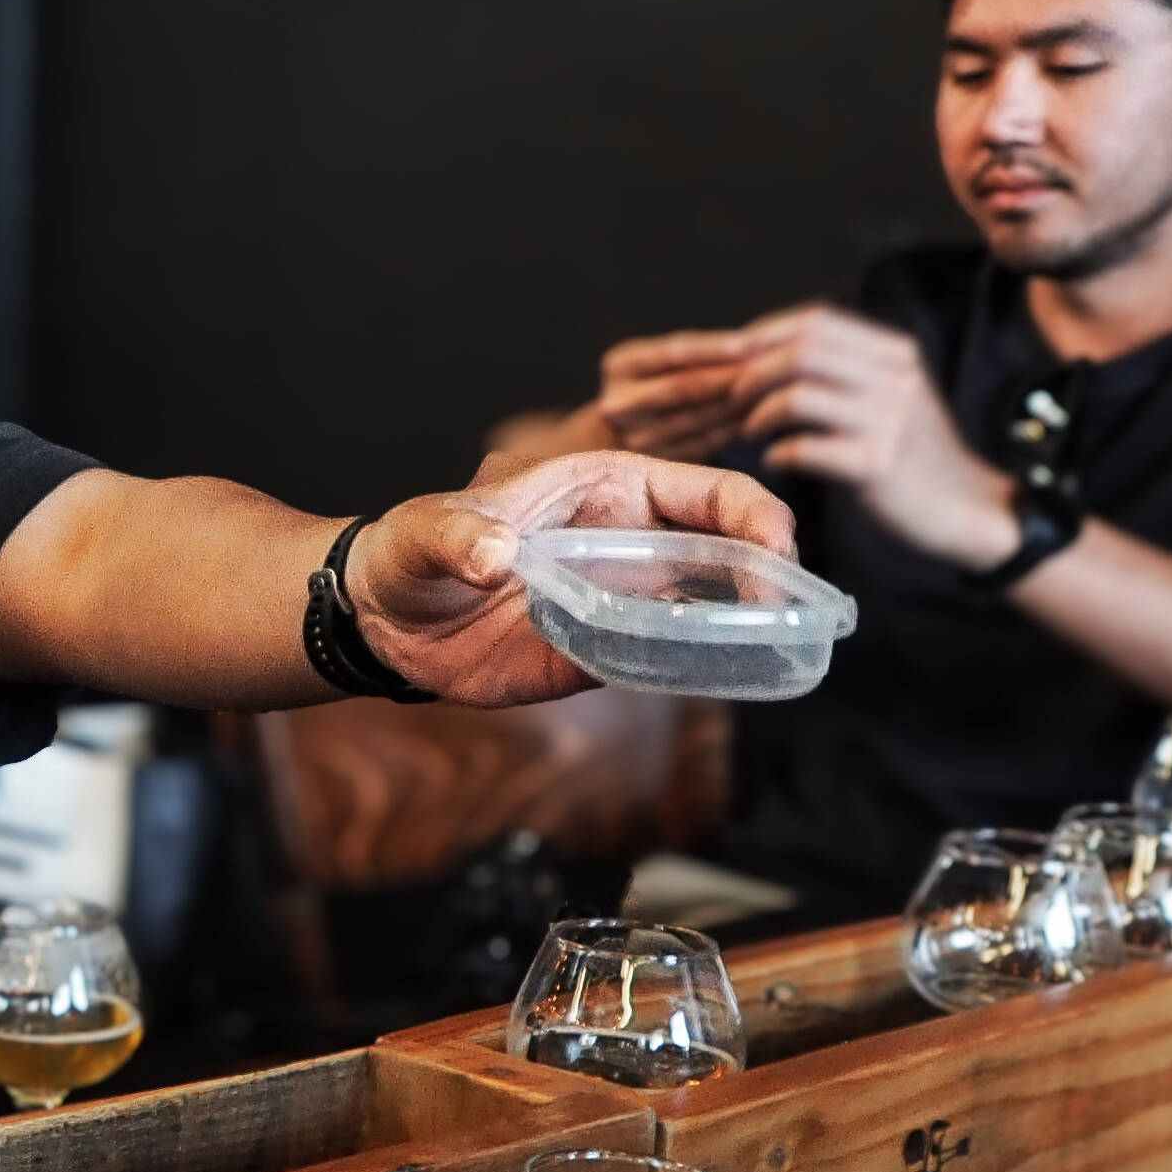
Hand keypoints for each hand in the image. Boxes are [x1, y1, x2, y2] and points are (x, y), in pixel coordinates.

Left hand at [344, 450, 795, 705]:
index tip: (775, 552)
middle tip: (789, 615)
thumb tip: (493, 555)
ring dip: (746, 628)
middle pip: (728, 551)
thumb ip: (459, 536)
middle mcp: (629, 543)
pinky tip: (722, 683)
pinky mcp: (602, 652)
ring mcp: (621, 601)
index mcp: (606, 488)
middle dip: (771, 576)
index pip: (706, 489)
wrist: (382, 619)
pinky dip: (697, 673)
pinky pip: (665, 662)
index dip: (754, 514)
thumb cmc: (411, 548)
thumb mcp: (427, 531)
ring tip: (776, 651)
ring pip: (709, 609)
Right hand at [588, 326, 779, 459]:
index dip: (714, 348)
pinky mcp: (655, 463)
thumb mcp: (662, 360)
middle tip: (774, 367)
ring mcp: (634, 438)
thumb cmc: (657, 382)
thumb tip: (758, 342)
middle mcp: (619, 404)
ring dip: (741, 403)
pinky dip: (734, 428)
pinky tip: (760, 417)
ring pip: (699, 417)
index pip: (673, 352)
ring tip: (776, 390)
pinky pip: (704, 443)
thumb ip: (698, 354)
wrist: (619, 431)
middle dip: (733, 376)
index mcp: (619, 365)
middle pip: (685, 387)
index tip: (752, 342)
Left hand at [729, 305, 1016, 567]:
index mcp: (895, 355)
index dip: (765, 334)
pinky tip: (773, 461)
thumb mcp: (893, 397)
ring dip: (760, 413)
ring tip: (747, 430)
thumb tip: (775, 353)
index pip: (817, 321)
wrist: (970, 510)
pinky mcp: (878, 466)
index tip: (733, 355)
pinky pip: (808, 449)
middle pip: (803, 351)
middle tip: (732, 397)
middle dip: (754, 372)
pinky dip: (778, 453)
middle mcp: (896, 379)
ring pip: (800, 395)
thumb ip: (850, 370)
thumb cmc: (915, 456)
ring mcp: (889, 422)